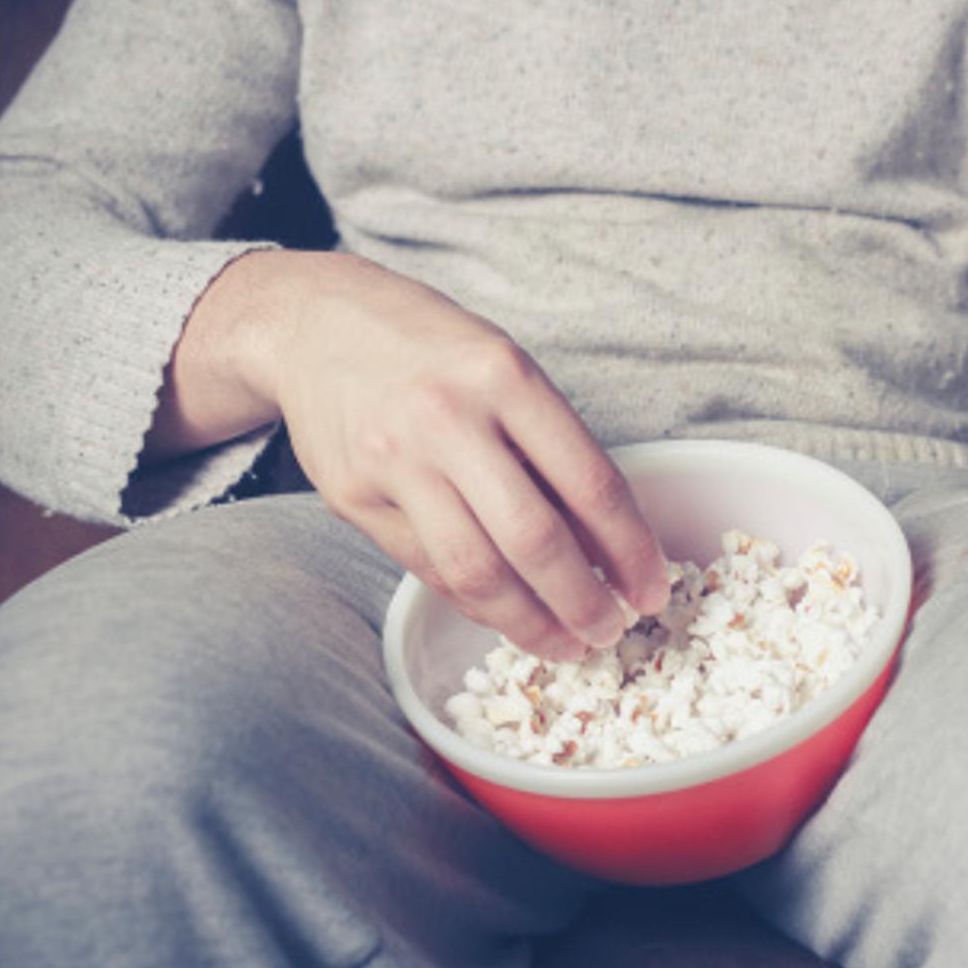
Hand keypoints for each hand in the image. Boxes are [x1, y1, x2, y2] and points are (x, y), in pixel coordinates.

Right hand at [148, 249, 670, 658]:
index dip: (631, 549)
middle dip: (584, 602)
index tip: (652, 587)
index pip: (590, 482)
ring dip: (530, 622)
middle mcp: (448, 420)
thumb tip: (608, 545)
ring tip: (565, 644)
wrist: (315, 323)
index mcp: (505, 377)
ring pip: (476, 571)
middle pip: (534, 540)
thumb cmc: (429, 347)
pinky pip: (429, 568)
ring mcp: (395, 462)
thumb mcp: (504, 367)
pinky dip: (476, 601)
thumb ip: (550, 448)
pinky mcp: (354, 497)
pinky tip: (508, 615)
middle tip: (611, 631)